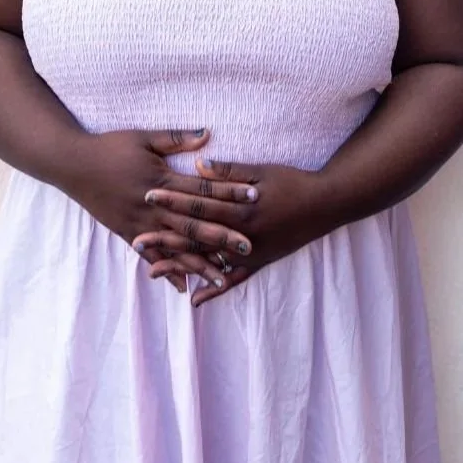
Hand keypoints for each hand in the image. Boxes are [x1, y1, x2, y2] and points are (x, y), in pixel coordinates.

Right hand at [66, 129, 256, 293]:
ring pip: (175, 246)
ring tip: (223, 278)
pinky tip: (182, 285)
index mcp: (161, 180)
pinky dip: (167, 270)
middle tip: (249, 246)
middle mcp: (153, 206)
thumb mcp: (143, 137)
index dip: (230, 191)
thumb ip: (176, 139)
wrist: (73, 165)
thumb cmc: (109, 147)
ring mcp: (139, 223)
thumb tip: (208, 134)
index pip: (202, 188)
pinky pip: (151, 256)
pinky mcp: (127, 233)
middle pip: (194, 223)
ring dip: (199, 262)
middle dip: (222, 236)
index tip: (254, 196)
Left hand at [133, 156, 329, 306]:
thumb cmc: (293, 182)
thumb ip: (229, 172)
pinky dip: (214, 288)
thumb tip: (198, 165)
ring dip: (181, 265)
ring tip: (152, 271)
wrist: (326, 204)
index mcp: (240, 207)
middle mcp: (242, 234)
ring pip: (209, 261)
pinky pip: (234, 279)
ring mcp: (251, 252)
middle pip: (196, 236)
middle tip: (136, 240)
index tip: (148, 196)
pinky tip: (195, 298)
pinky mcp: (260, 262)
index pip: (198, 203)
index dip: (172, 199)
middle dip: (165, 237)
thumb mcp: (261, 171)